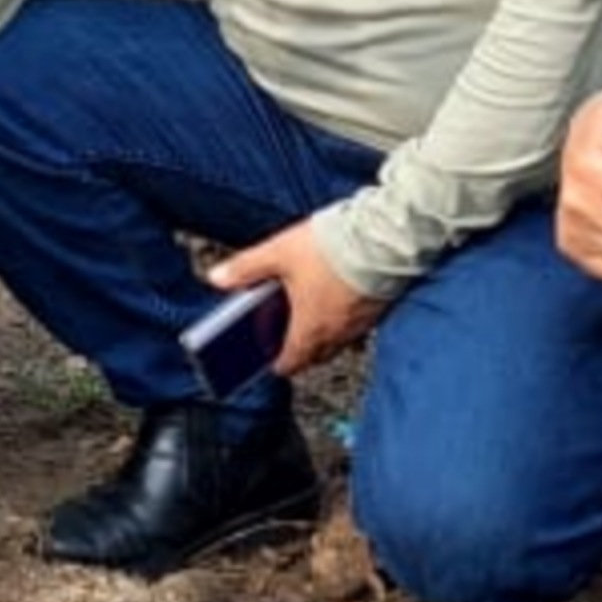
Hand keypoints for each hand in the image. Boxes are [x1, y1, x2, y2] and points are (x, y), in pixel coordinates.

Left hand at [199, 217, 380, 373]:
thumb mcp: (278, 253)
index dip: (278, 363)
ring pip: (338, 340)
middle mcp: (337, 333)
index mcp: (309, 329)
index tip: (271, 360)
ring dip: (324, 332)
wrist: (385, 237)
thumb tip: (217, 278)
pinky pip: (358, 324)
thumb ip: (246, 268)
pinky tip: (339, 294)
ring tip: (311, 310)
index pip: (291, 363)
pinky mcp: (379, 308)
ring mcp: (361, 323)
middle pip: (316, 355)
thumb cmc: (333, 249)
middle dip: (301, 349)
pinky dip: (345, 317)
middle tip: (289, 334)